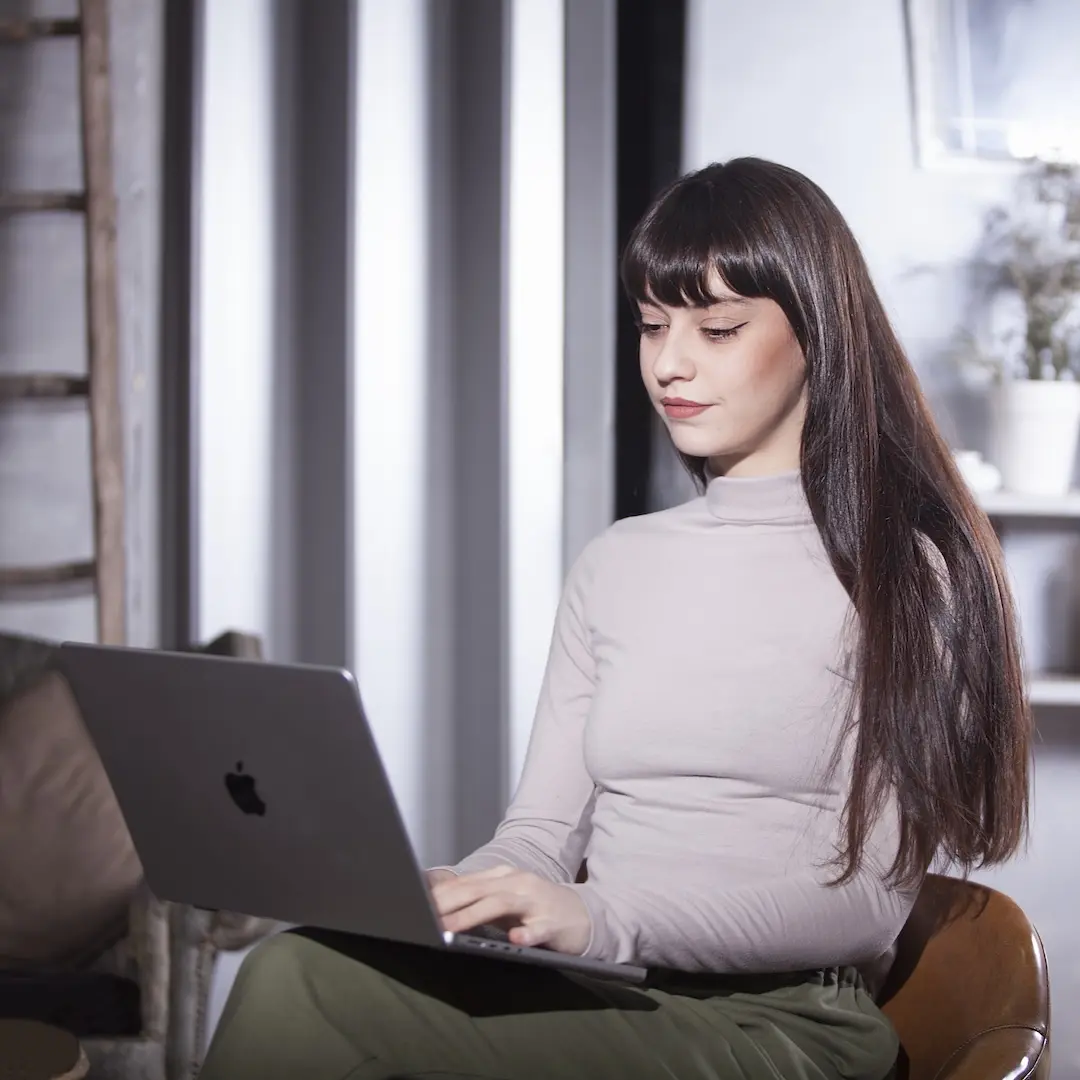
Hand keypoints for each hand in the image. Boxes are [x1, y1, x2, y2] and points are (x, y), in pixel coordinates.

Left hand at [430, 865, 590, 955]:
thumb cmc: (537, 909)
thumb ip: (479, 900)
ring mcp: (536, 901)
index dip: (440, 894)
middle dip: (447, 904)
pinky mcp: (553, 922)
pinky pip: (539, 927)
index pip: (466, 883)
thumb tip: (440, 905)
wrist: (583, 915)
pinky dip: (527, 932)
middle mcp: (517, 883)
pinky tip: (516, 938)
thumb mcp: (506, 901)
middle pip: (477, 890)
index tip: (415, 904)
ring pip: (500, 905)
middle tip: (422, 918)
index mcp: (503, 877)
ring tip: (449, 929)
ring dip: (472, 916)